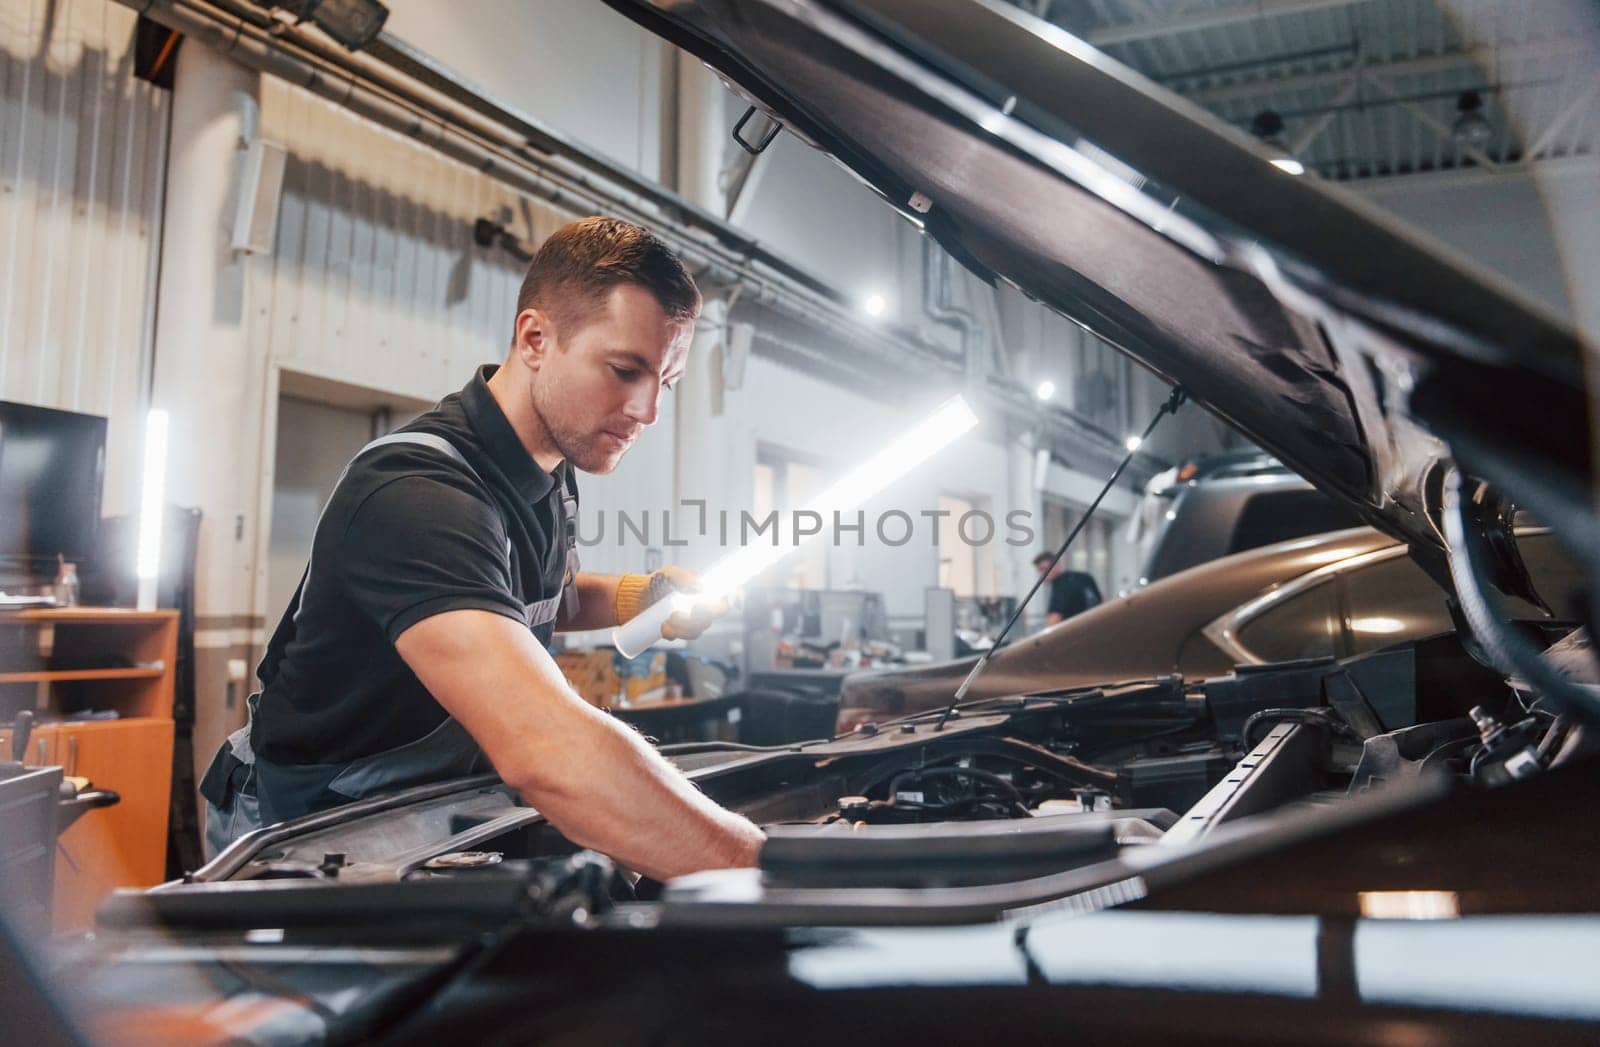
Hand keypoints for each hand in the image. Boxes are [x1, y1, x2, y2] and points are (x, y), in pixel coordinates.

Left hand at [615, 567, 733, 641]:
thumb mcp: (668, 574)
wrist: (636, 598)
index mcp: (704, 589)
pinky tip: (663, 628)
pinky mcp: (680, 631)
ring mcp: (692, 620)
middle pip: (716, 614)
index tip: (736, 602)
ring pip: (700, 628)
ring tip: (668, 619)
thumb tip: (701, 586)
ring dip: (686, 626)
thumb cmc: (656, 582)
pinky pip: (684, 636)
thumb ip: (683, 577)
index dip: (737, 597)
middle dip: (705, 614)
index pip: (728, 593)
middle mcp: (702, 605)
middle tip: (688, 609)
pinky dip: (675, 633)